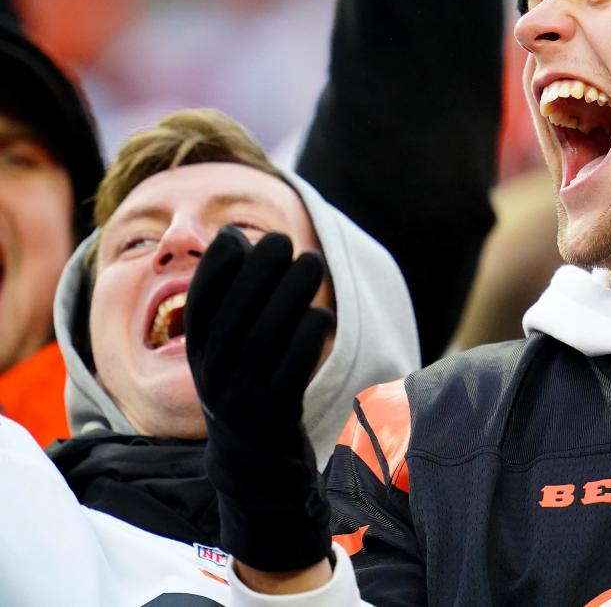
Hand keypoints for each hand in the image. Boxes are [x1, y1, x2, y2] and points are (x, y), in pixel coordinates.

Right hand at [185, 227, 334, 571]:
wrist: (255, 464)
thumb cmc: (249, 388)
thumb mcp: (229, 349)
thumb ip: (234, 299)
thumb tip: (237, 236)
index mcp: (199, 355)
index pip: (200, 304)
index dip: (215, 268)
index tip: (235, 237)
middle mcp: (214, 375)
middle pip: (234, 313)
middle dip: (258, 270)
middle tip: (283, 239)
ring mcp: (243, 396)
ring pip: (266, 334)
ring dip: (291, 292)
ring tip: (312, 263)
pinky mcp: (275, 412)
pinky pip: (292, 366)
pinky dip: (307, 335)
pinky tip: (321, 315)